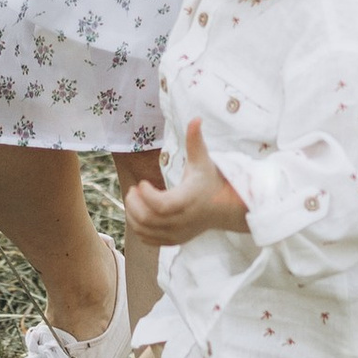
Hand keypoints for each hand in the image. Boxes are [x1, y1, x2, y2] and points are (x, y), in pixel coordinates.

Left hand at [123, 122, 252, 245]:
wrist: (225, 208)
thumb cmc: (211, 180)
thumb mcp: (204, 160)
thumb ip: (196, 141)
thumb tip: (196, 118)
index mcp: (188, 200)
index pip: (161, 205)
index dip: (147, 195)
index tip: (142, 183)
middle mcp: (183, 220)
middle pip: (149, 219)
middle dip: (134, 204)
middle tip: (132, 190)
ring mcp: (178, 233)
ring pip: (146, 231)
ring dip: (133, 215)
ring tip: (133, 199)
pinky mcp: (174, 240)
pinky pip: (149, 239)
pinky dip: (138, 228)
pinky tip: (138, 213)